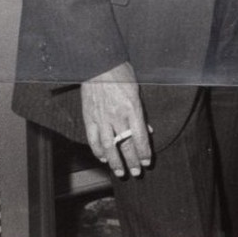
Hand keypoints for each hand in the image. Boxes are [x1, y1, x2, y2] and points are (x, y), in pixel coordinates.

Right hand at [81, 62, 152, 178]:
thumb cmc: (120, 73)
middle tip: (136, 173)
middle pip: (125, 145)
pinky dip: (97, 150)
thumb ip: (141, 112)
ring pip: (108, 146)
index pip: (140, 137)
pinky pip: (93, 138)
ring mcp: (101, 117)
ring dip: (115, 162)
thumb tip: (147, 129)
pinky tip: (103, 158)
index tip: (147, 162)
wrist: (98, 63)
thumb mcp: (136, 90)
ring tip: (120, 172)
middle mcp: (117, 115)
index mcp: (132, 108)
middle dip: (132, 161)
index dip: (144, 152)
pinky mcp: (89, 116)